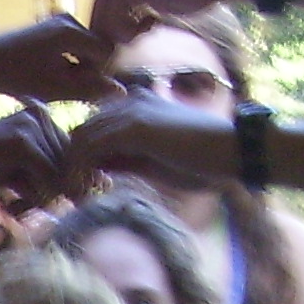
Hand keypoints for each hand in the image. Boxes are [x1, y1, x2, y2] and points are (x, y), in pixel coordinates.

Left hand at [0, 14, 119, 104]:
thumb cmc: (15, 76)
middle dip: (87, 70)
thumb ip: (89, 90)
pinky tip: (50, 71)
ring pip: (87, 49)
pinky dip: (68, 60)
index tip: (74, 86)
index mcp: (71, 31)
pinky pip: (75, 44)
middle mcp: (69, 19)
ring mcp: (60, 21)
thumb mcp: (53, 89)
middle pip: (99, 49)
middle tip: (62, 85)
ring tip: (54, 80)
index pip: (107, 54)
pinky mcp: (53, 26)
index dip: (97, 74)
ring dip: (77, 67)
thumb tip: (121, 92)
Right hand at [0, 108, 66, 212]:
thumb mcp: (30, 169)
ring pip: (61, 175)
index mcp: (43, 115)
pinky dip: (32, 193)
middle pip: (70, 166)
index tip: (28, 184)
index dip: (57, 181)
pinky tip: (9, 185)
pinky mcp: (21, 140)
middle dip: (49, 189)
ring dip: (39, 194)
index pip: (75, 157)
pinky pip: (48, 179)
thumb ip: (61, 171)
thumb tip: (103, 182)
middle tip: (17, 190)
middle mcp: (40, 113)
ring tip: (10, 185)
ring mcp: (30, 124)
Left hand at [63, 98, 237, 193]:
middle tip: (71, 196)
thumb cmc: (202, 161)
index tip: (83, 190)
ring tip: (73, 198)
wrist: (234, 151)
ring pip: (80, 138)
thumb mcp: (153, 163)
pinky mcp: (133, 126)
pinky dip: (81, 170)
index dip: (81, 161)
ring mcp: (130, 112)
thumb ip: (125, 161)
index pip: (92, 130)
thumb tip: (97, 170)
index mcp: (135, 109)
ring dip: (71, 170)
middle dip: (70, 165)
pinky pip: (91, 146)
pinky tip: (83, 192)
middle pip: (80, 132)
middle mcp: (128, 104)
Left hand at [90, 0, 247, 44]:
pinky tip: (154, 20)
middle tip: (146, 30)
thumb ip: (120, 14)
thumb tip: (97, 46)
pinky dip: (133, 33)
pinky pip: (115, 25)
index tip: (139, 33)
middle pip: (95, 22)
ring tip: (150, 24)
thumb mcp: (143, 4)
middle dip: (118, 37)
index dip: (112, 36)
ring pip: (103, 27)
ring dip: (126, 36)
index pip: (94, 16)